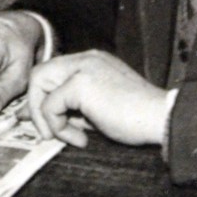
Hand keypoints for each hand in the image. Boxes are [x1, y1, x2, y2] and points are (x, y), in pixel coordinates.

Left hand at [27, 50, 170, 147]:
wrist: (160, 119)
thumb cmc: (136, 119)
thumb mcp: (98, 109)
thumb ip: (73, 107)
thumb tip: (43, 118)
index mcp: (90, 62)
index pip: (51, 72)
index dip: (41, 98)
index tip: (45, 124)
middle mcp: (85, 58)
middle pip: (39, 74)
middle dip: (36, 107)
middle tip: (48, 134)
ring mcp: (82, 67)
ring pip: (39, 84)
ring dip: (45, 118)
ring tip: (68, 137)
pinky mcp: (81, 83)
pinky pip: (51, 105)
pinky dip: (57, 126)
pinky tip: (80, 139)